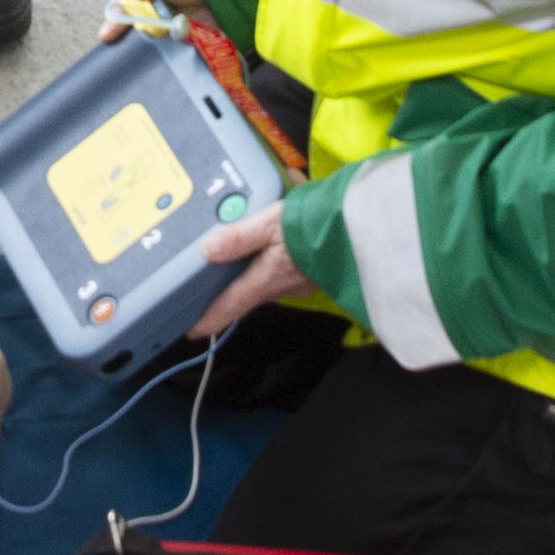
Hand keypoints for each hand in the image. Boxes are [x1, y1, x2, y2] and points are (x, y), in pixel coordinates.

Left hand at [190, 218, 307, 340]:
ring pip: (265, 282)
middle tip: (206, 290)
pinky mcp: (312, 271)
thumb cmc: (318, 226)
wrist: (362, 231)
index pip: (228, 306)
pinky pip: (283, 272)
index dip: (208, 320)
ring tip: (235, 263)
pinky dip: (271, 263)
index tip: (191, 331)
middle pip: (245, 294)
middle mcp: (280, 287)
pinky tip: (271, 249)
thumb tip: (207, 251)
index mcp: (264, 280)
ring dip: (250, 275)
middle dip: (227, 293)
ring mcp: (299, 282)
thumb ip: (239, 237)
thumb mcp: (271, 224)